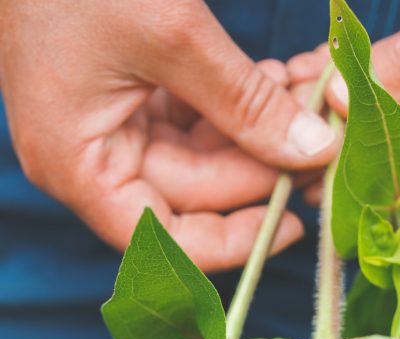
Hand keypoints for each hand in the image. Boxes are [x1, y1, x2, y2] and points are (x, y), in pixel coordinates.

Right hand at [0, 0, 338, 269]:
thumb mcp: (172, 34)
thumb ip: (244, 101)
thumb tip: (312, 150)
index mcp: (76, 165)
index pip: (159, 239)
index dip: (229, 241)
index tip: (290, 225)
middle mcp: (88, 157)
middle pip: (187, 195)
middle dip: (255, 171)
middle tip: (321, 149)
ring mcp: (106, 122)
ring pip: (196, 156)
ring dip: (252, 134)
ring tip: (306, 108)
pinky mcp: (125, 89)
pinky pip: (190, 116)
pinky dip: (232, 104)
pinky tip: (276, 84)